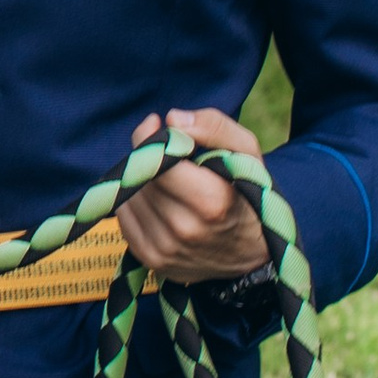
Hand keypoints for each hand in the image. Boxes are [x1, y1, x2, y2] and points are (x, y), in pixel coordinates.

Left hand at [120, 107, 269, 283]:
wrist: (253, 253)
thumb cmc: (249, 194)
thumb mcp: (247, 153)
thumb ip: (214, 127)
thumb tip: (172, 119)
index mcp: (210, 202)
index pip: (157, 161)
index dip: (152, 139)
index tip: (158, 126)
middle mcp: (183, 230)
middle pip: (142, 176)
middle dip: (150, 157)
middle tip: (167, 153)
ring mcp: (164, 249)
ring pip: (129, 195)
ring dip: (142, 180)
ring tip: (169, 181)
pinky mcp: (149, 258)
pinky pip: (124, 216)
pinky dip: (137, 202)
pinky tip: (161, 201)